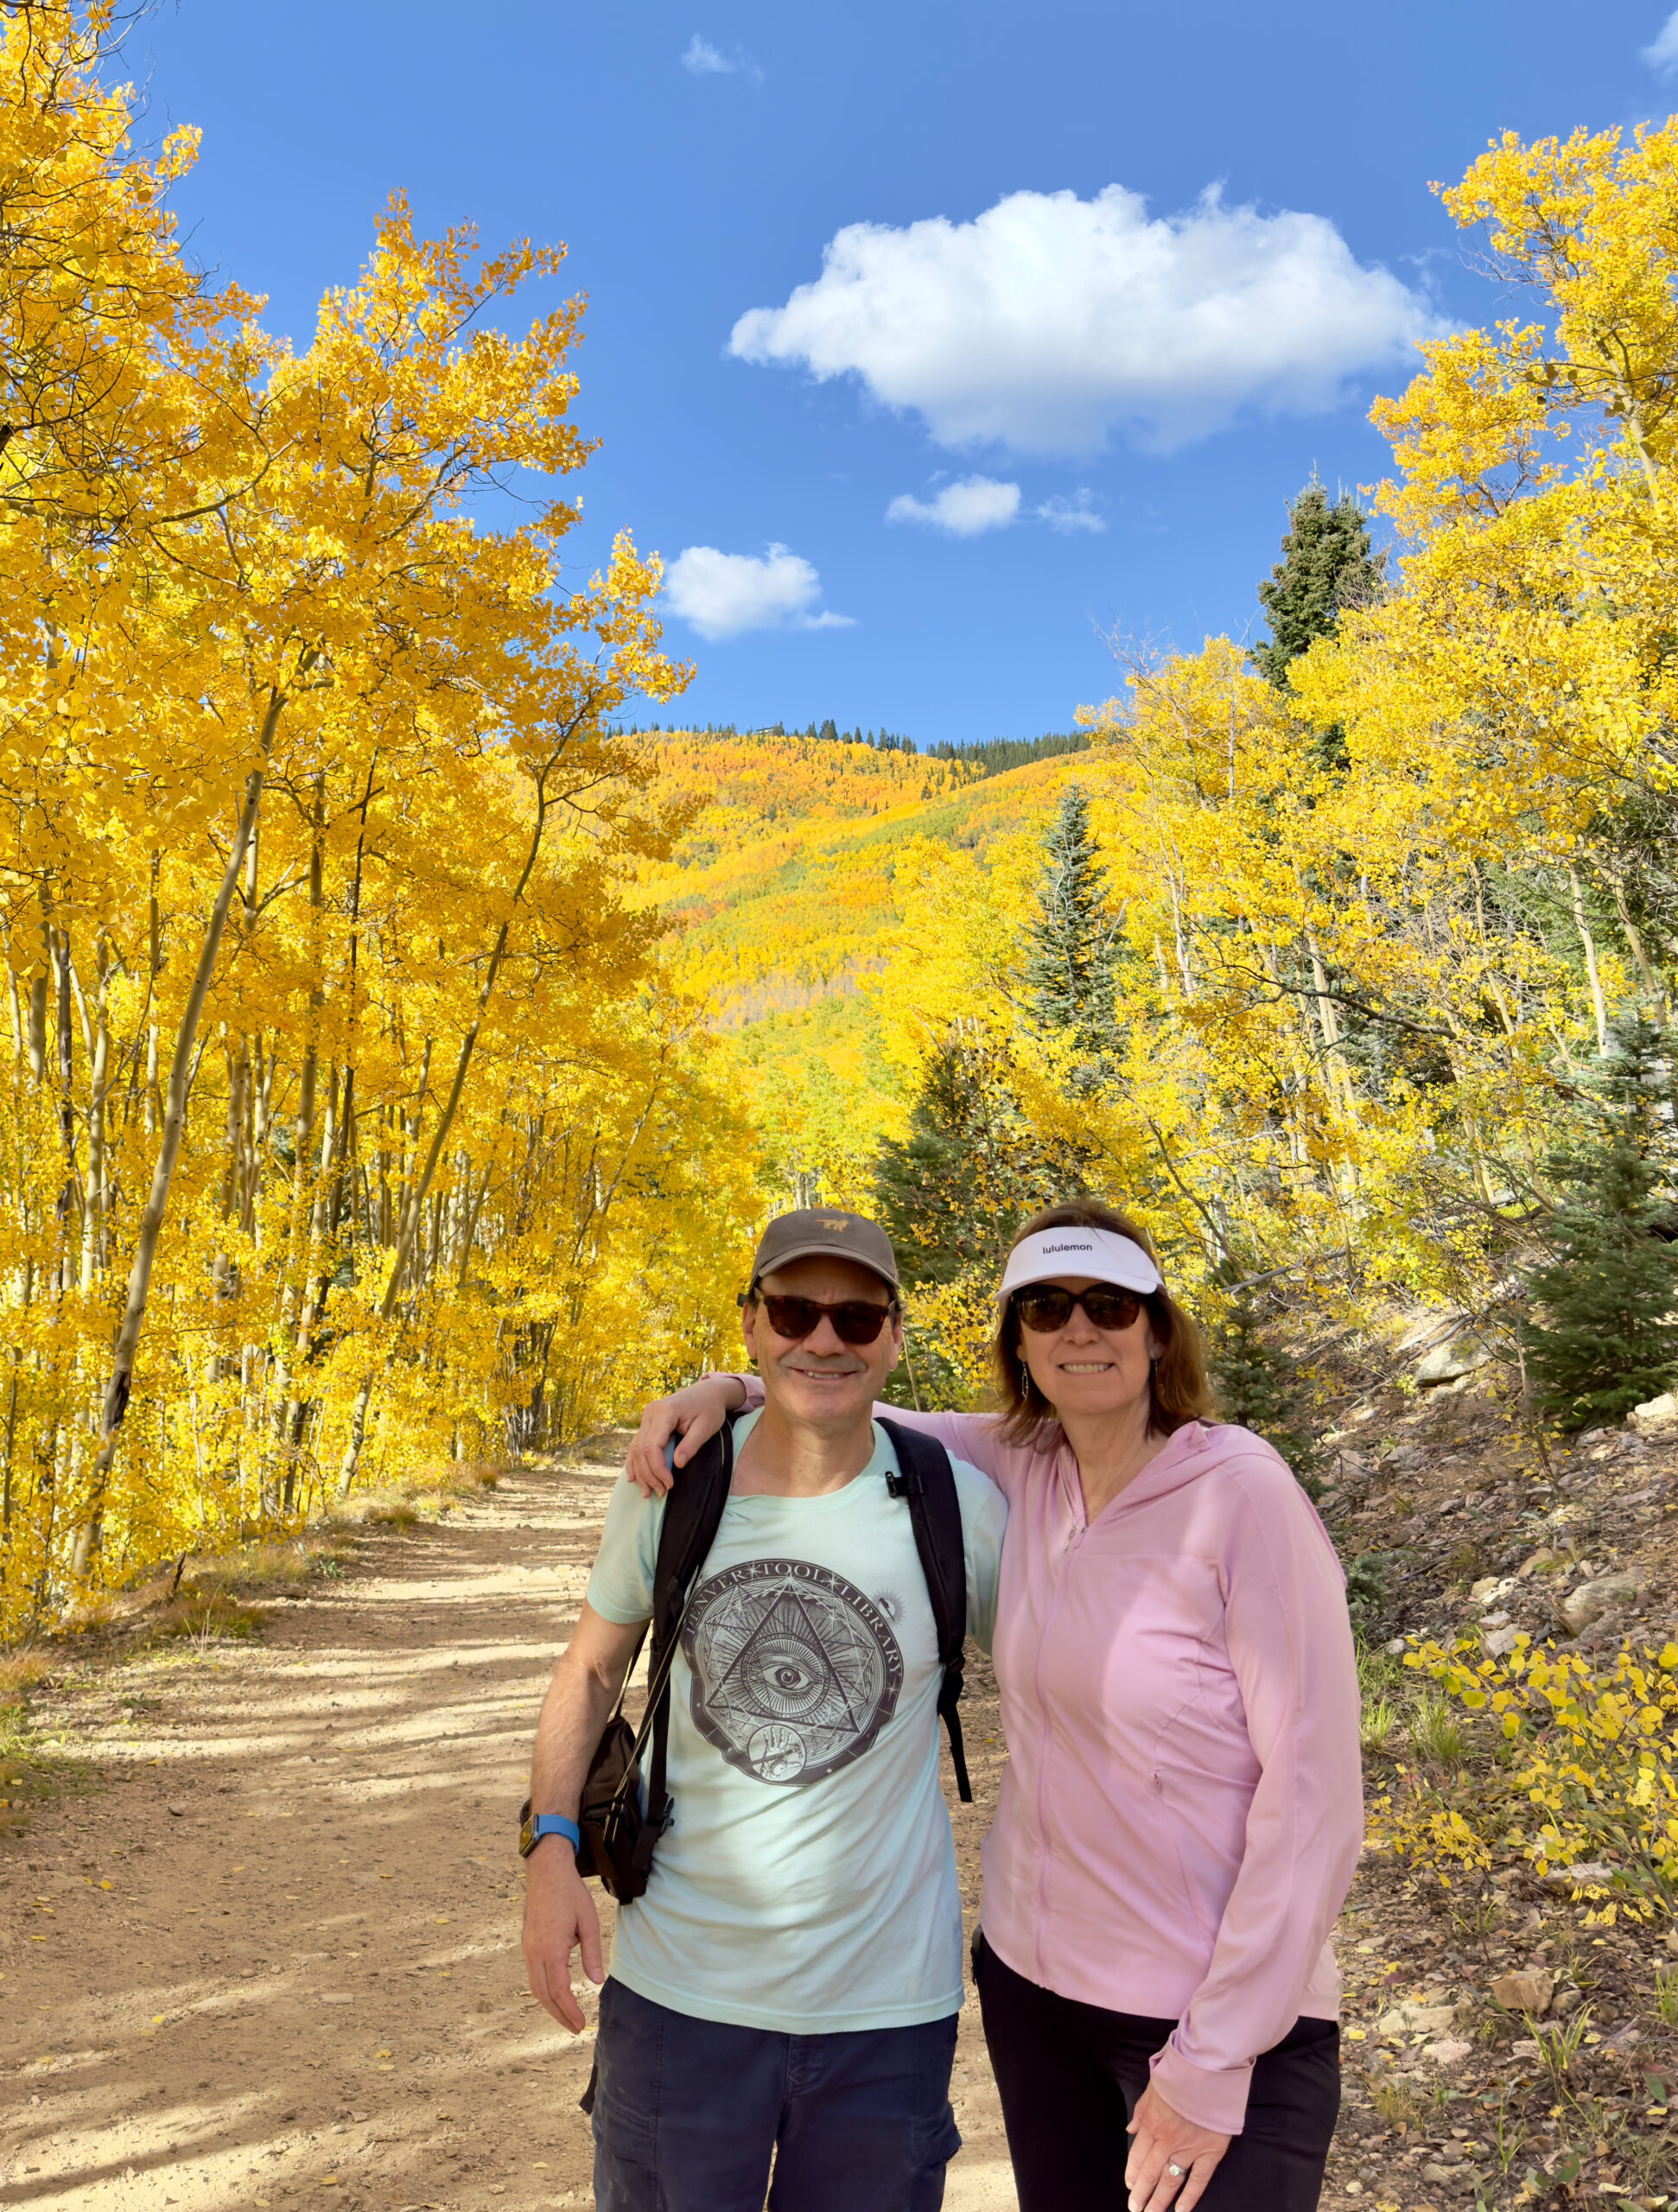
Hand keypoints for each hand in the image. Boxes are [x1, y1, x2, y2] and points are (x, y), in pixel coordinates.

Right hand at [521, 1838, 602, 2031]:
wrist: (546, 1872)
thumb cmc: (570, 1894)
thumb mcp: (588, 1921)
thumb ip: (592, 1953)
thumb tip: (597, 1982)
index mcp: (551, 1948)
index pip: (559, 1990)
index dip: (570, 2010)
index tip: (581, 2024)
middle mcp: (535, 1952)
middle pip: (543, 1995)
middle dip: (559, 2015)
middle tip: (575, 2028)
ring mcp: (528, 1949)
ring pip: (535, 1987)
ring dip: (550, 2005)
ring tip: (567, 2016)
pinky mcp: (527, 1945)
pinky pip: (533, 1975)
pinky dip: (544, 1991)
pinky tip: (556, 1994)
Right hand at [624, 1376, 742, 1497]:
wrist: (708, 1392)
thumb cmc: (709, 1408)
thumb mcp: (706, 1427)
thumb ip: (691, 1445)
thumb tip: (677, 1465)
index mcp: (664, 1412)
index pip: (652, 1446)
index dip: (658, 1469)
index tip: (670, 1484)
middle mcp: (650, 1413)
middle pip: (640, 1450)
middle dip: (648, 1475)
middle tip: (660, 1493)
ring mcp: (646, 1418)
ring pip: (635, 1449)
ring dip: (640, 1472)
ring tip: (647, 1492)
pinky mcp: (648, 1423)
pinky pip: (637, 1445)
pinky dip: (635, 1462)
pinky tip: (634, 1478)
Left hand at [1125, 2082, 1229, 2211]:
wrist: (1208, 2070)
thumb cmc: (1180, 2073)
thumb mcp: (1153, 2087)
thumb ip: (1141, 2111)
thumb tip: (1130, 2130)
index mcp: (1151, 2123)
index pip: (1138, 2155)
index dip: (1133, 2173)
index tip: (1130, 2186)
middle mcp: (1166, 2140)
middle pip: (1151, 2172)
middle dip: (1142, 2193)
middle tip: (1135, 2209)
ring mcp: (1188, 2148)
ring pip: (1170, 2180)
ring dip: (1159, 2200)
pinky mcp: (1210, 2152)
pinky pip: (1198, 2179)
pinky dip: (1189, 2196)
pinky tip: (1181, 2210)